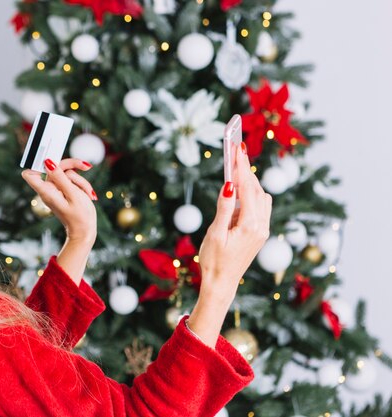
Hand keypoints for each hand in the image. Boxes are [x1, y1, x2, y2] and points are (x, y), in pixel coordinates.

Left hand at [21, 158, 96, 244]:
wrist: (85, 232)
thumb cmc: (80, 217)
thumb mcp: (73, 195)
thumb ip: (61, 178)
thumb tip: (48, 162)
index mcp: (46, 191)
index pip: (30, 174)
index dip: (37, 163)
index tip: (52, 158)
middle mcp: (49, 189)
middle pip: (55, 167)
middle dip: (72, 166)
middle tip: (86, 166)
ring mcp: (57, 190)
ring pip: (68, 174)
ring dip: (81, 181)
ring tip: (87, 194)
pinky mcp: (64, 191)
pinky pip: (72, 181)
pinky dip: (81, 185)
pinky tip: (87, 194)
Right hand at [187, 142, 271, 347]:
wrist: (221, 283)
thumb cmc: (214, 261)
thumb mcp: (215, 234)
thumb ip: (224, 208)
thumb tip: (229, 185)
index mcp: (251, 225)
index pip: (247, 188)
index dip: (241, 166)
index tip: (236, 148)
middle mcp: (261, 226)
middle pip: (256, 189)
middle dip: (246, 169)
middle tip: (236, 150)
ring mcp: (263, 229)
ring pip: (261, 197)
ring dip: (250, 182)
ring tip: (237, 167)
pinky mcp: (259, 233)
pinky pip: (260, 207)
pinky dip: (252, 194)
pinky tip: (240, 192)